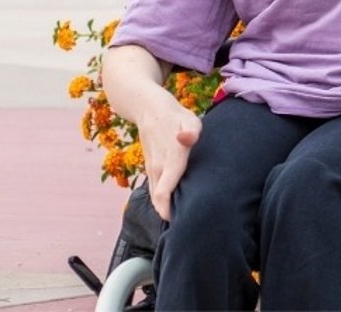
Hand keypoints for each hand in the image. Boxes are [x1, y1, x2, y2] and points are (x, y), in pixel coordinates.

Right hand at [140, 104, 202, 221]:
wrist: (150, 110)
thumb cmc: (176, 117)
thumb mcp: (189, 119)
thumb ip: (191, 131)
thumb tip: (187, 138)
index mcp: (171, 160)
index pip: (164, 192)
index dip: (170, 210)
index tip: (182, 224)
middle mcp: (158, 169)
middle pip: (159, 201)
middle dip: (170, 217)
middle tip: (187, 230)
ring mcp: (152, 169)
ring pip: (156, 197)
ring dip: (165, 210)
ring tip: (183, 223)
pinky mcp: (151, 168)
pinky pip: (156, 190)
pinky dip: (162, 202)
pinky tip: (175, 207)